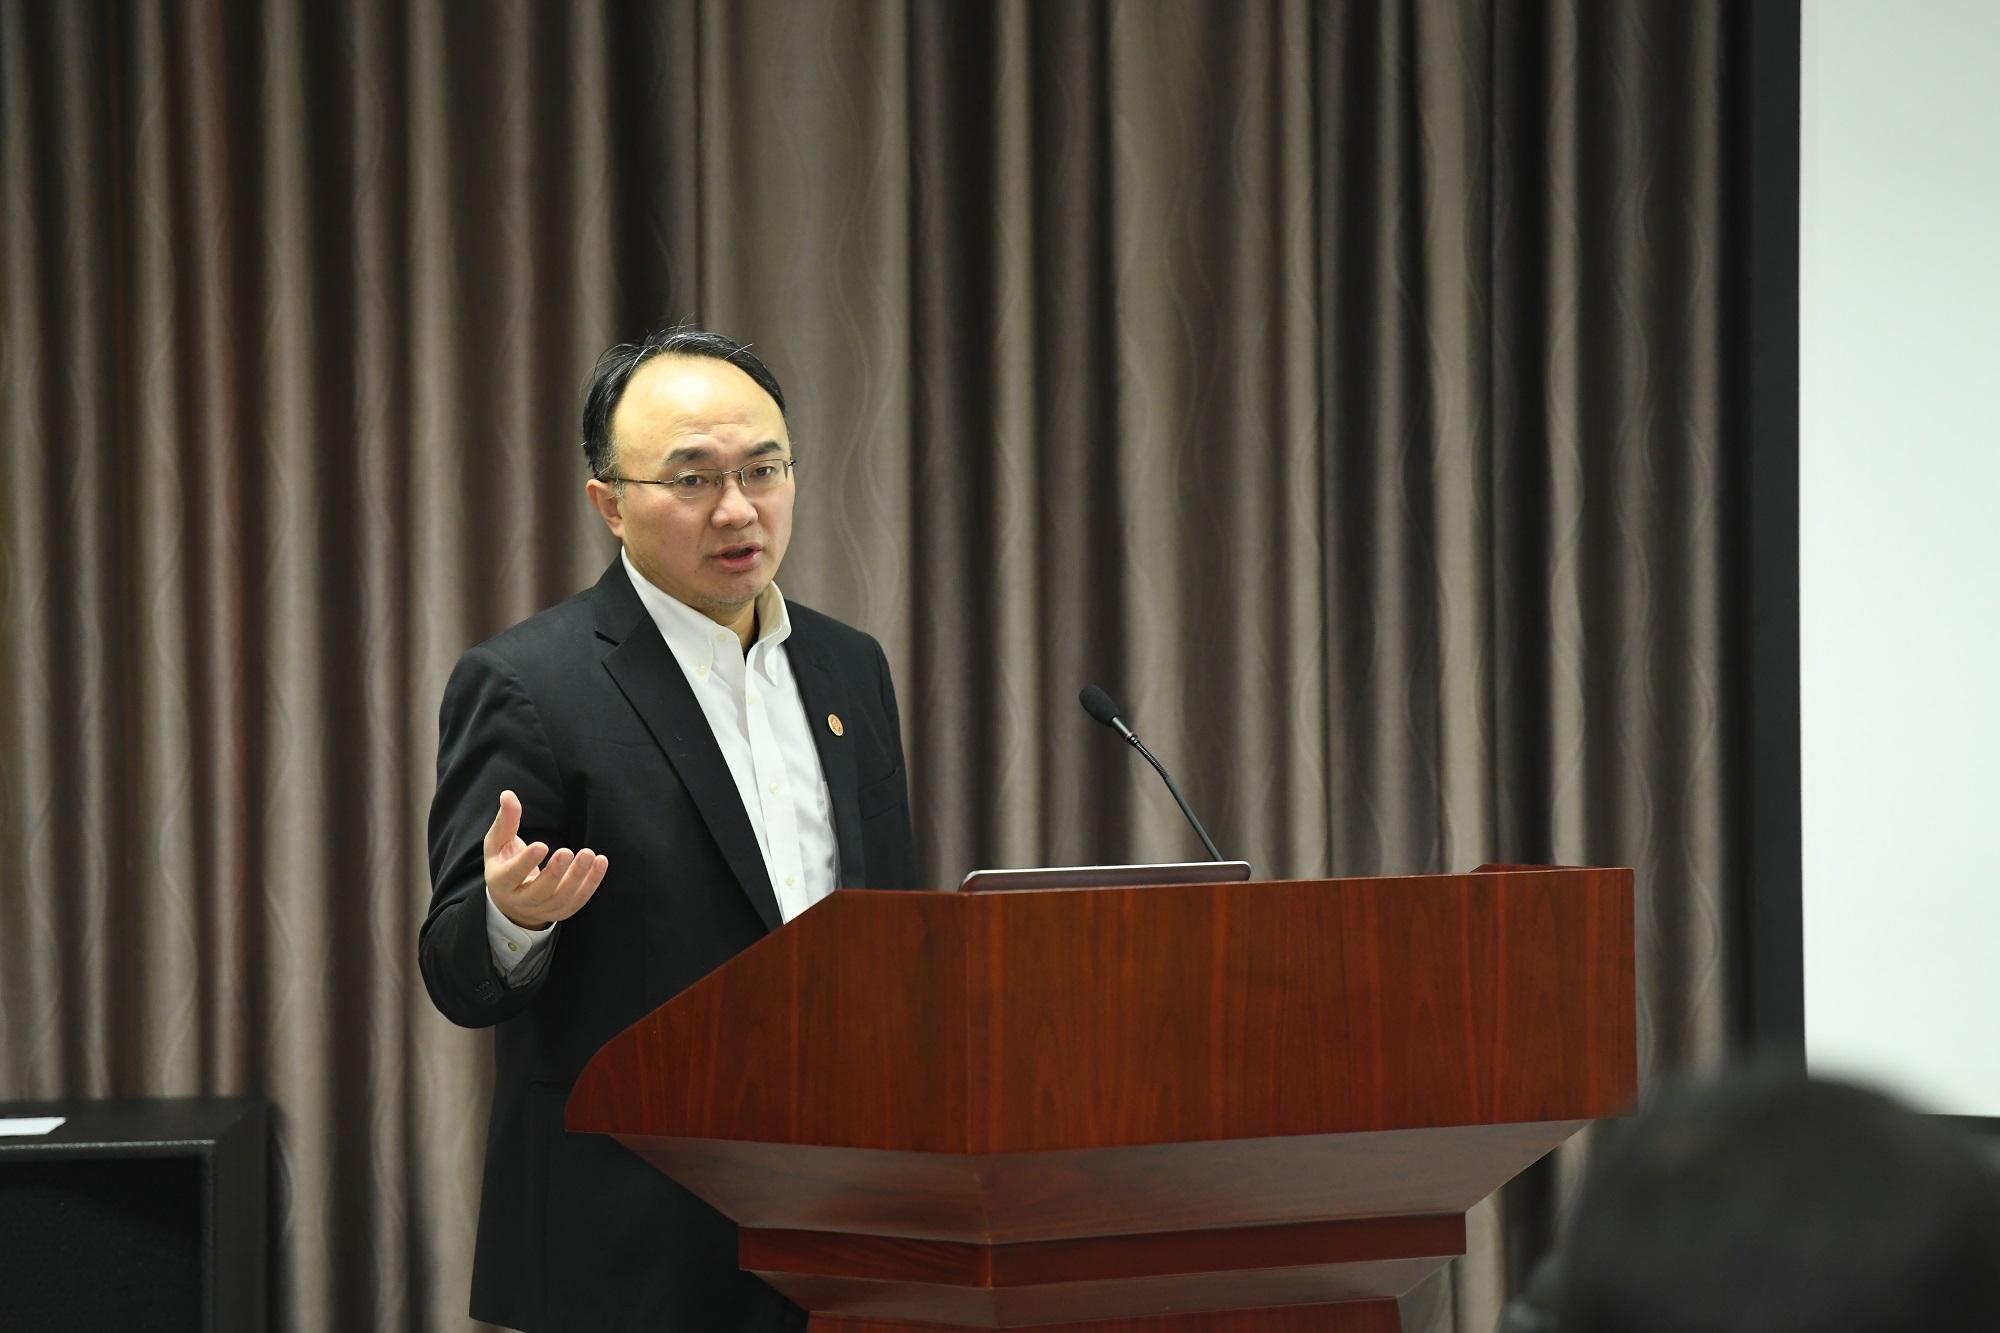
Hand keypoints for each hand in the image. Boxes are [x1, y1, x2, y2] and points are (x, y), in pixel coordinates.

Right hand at [484, 790, 608, 929]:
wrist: (511, 899)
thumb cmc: (504, 863)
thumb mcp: (498, 843)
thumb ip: (505, 821)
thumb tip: (508, 794)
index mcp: (500, 883)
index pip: (512, 876)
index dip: (526, 863)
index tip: (542, 845)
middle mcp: (520, 901)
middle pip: (539, 892)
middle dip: (556, 873)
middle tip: (569, 851)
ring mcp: (541, 910)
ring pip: (561, 899)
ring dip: (578, 878)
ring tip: (590, 854)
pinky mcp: (560, 912)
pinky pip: (578, 902)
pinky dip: (591, 884)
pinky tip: (601, 863)